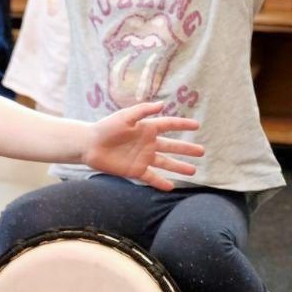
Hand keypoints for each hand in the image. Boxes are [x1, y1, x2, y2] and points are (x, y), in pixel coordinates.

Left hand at [84, 102, 202, 190]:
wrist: (89, 145)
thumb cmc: (105, 128)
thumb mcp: (124, 116)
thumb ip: (142, 111)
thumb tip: (162, 104)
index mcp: (146, 128)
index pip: (169, 125)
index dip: (182, 125)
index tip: (197, 125)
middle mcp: (148, 144)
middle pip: (171, 146)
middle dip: (186, 149)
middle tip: (202, 152)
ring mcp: (143, 158)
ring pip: (165, 163)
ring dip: (179, 167)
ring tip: (193, 171)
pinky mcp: (135, 170)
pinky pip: (151, 177)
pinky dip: (161, 182)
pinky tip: (172, 186)